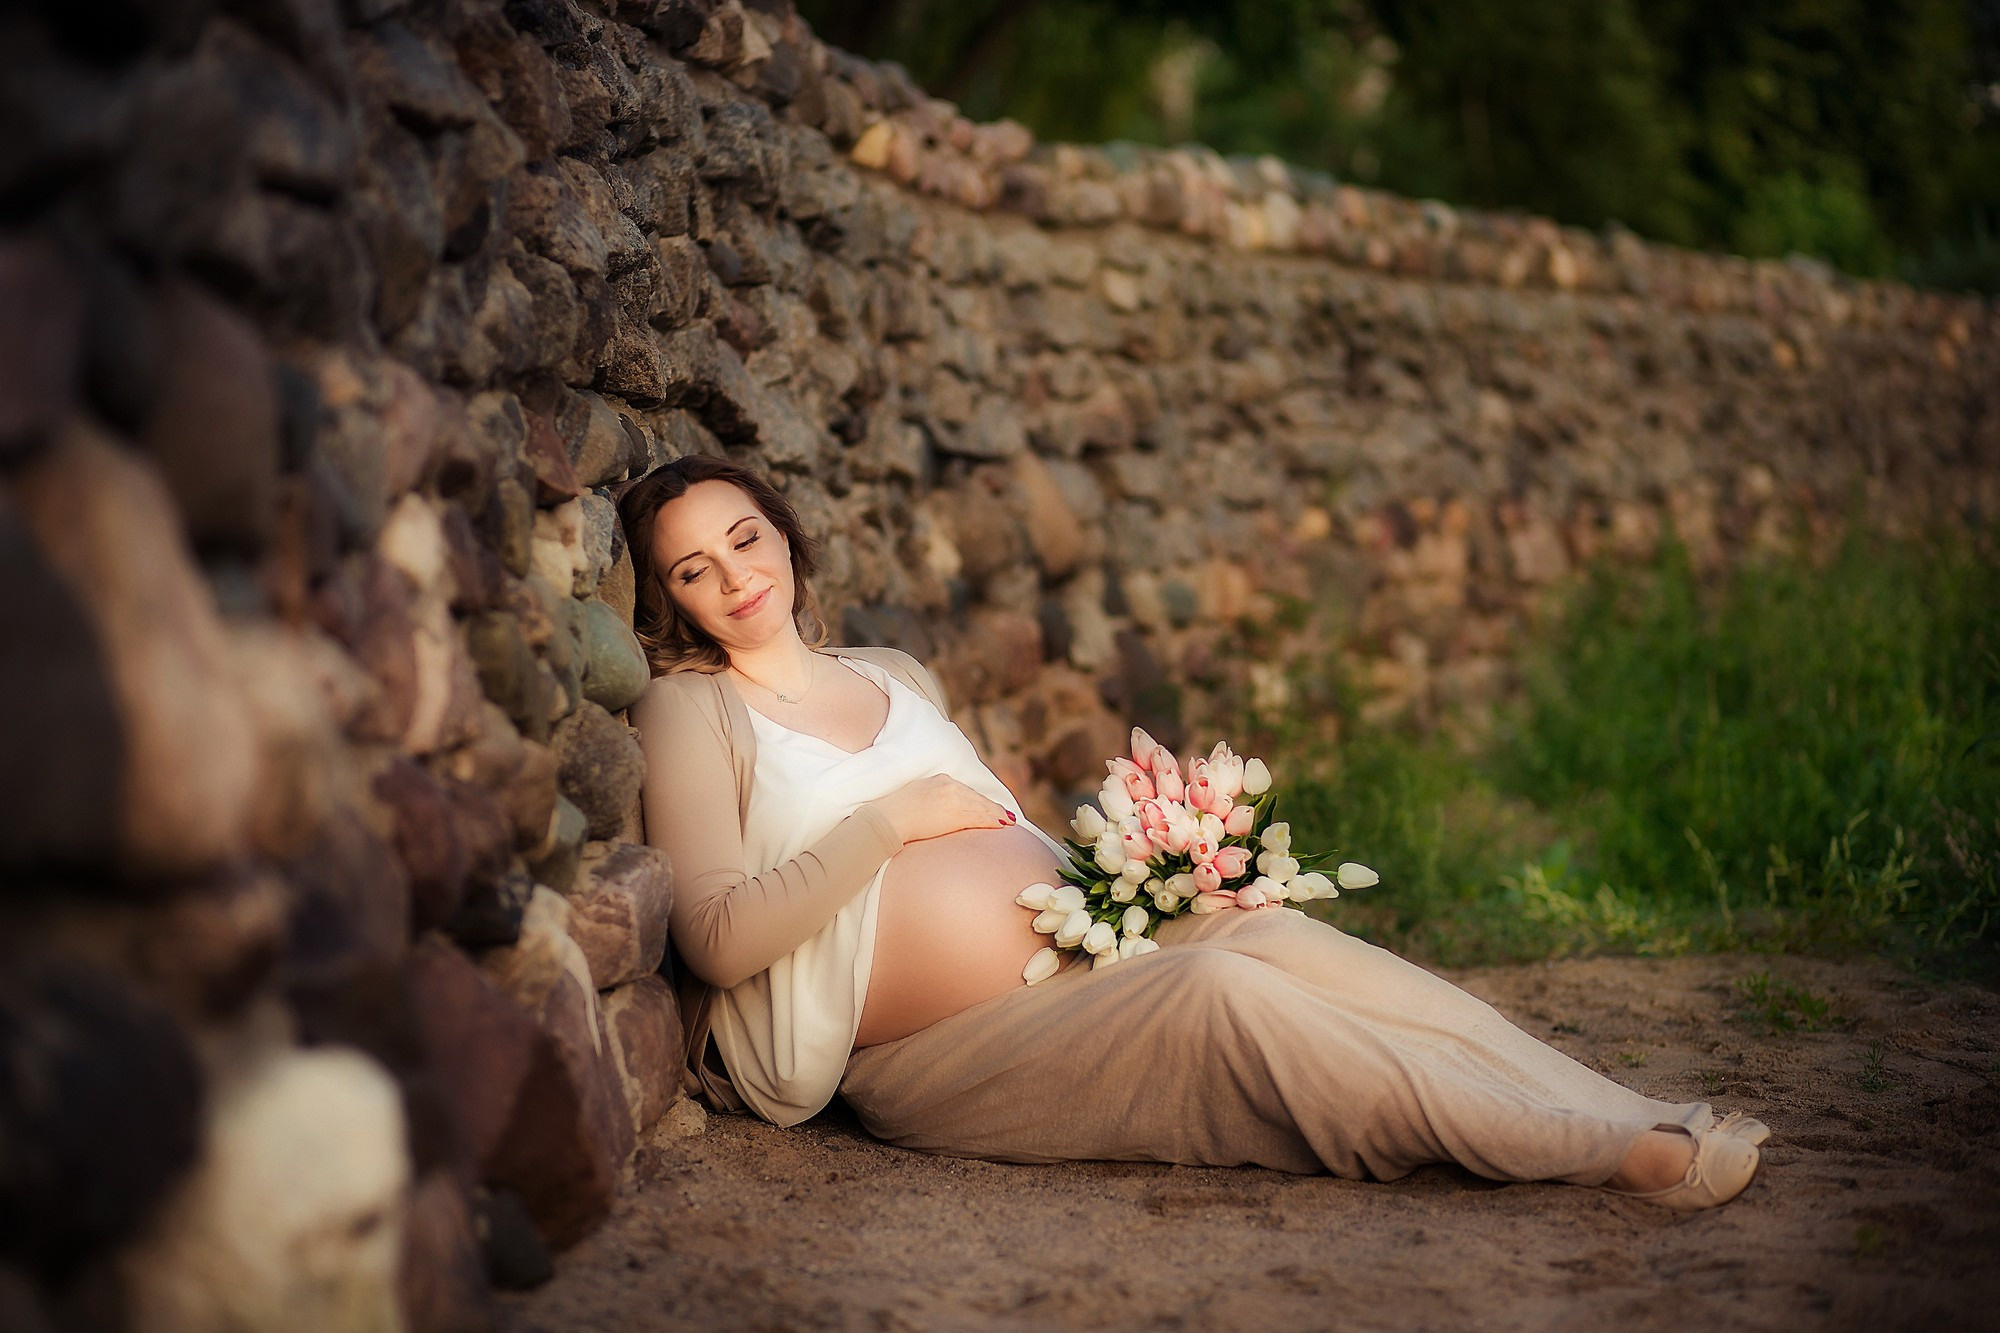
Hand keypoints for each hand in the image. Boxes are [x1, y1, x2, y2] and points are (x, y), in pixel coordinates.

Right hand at [869, 774, 1017, 843]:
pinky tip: (1001, 825)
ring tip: (1008, 821)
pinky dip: (992, 820)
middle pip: (977, 798)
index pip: (966, 791)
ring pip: (981, 807)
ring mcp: (953, 798)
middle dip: (992, 808)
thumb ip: (931, 799)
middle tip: (1006, 816)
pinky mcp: (955, 813)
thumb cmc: (896, 812)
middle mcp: (949, 785)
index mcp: (940, 780)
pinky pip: (979, 817)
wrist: (889, 818)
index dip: (980, 801)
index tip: (989, 807)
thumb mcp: (916, 796)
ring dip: (996, 815)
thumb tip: (937, 810)